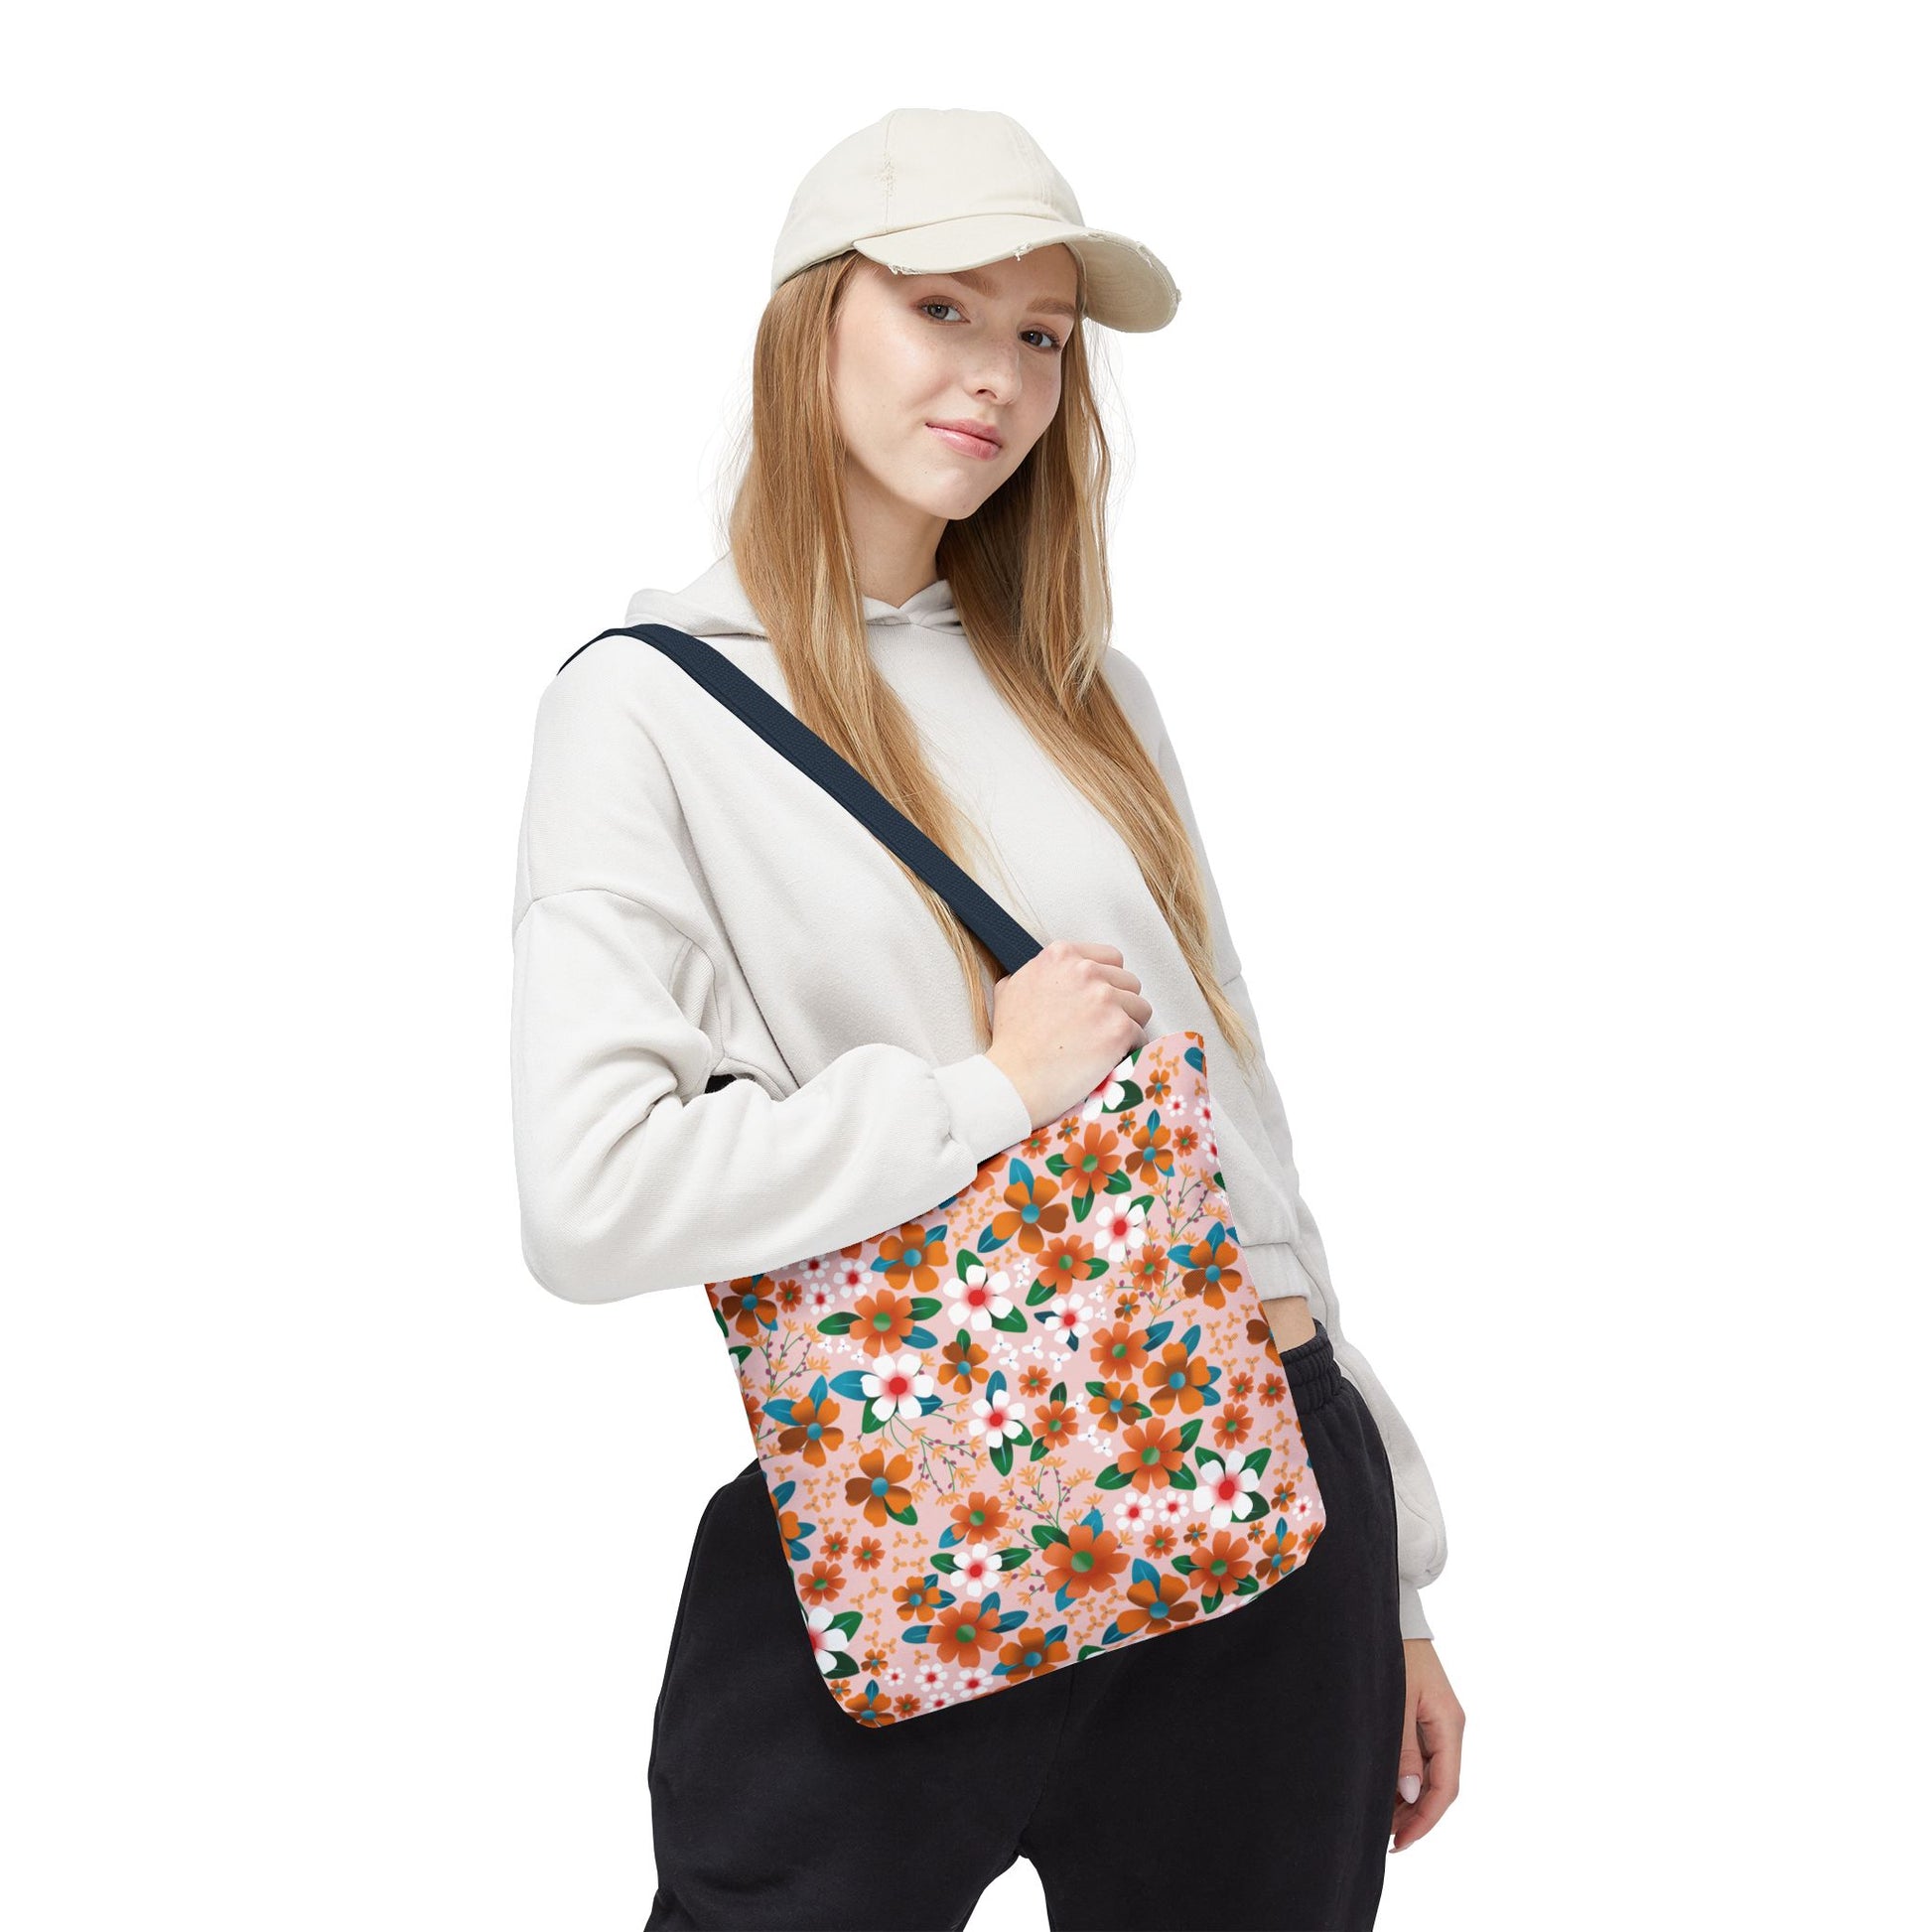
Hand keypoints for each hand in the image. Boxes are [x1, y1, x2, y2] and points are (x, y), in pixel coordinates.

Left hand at [1391, 1638, 1463, 1851]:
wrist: (1393, 1614)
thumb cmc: (1394, 1653)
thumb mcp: (1396, 1701)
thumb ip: (1403, 1748)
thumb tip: (1410, 1794)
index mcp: (1450, 1724)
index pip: (1445, 1787)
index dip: (1424, 1819)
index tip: (1401, 1842)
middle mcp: (1449, 1726)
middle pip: (1440, 1785)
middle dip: (1416, 1815)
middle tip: (1387, 1838)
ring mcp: (1439, 1721)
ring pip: (1431, 1773)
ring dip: (1410, 1799)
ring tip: (1383, 1820)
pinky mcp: (1425, 1714)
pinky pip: (1422, 1756)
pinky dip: (1406, 1777)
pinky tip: (1386, 1789)